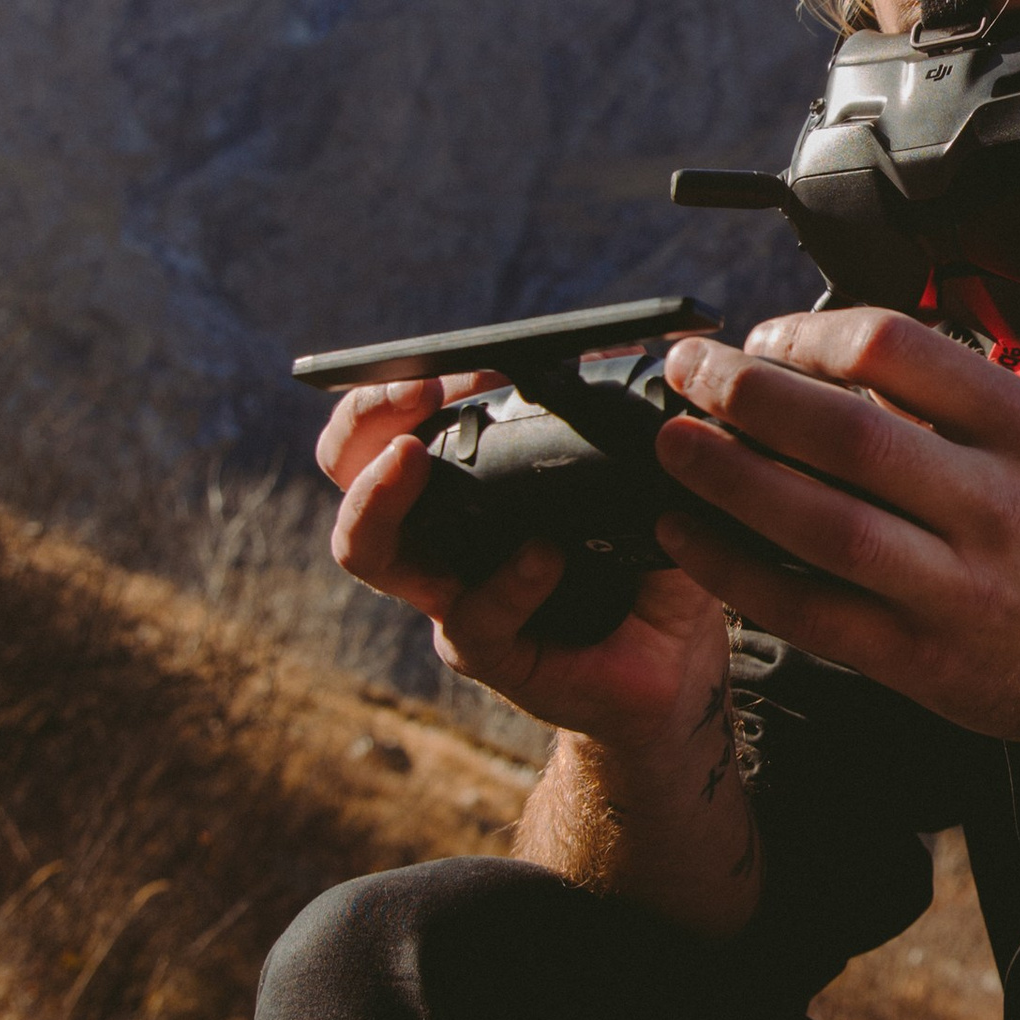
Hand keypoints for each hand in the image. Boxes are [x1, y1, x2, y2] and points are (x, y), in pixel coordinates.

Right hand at [318, 371, 730, 754]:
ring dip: (379, 497)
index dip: (401, 391)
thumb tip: (620, 355)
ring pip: (367, 551)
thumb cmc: (644, 564)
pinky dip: (509, 582)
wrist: (672, 664)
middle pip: (347, 475)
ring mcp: (453, 597)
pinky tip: (546, 555)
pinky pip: (474, 619)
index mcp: (465, 492)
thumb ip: (623, 429)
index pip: (389, 429)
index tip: (458, 364)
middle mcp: (439, 542)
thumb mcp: (638, 484)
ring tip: (415, 457)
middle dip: (364, 424)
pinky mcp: (491, 654)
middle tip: (415, 391)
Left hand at [655, 312, 1019, 769]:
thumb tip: (809, 361)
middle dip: (743, 394)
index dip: (805, 335)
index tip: (760, 341)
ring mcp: (957, 585)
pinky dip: (735, 570)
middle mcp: (991, 501)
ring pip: (819, 521)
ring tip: (674, 445)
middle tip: (688, 373)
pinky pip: (809, 608)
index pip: (893, 347)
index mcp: (1018, 426)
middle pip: (844, 431)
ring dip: (727, 478)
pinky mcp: (923, 658)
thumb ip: (939, 402)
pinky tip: (690, 538)